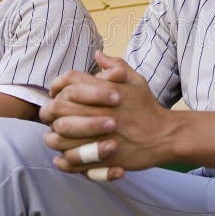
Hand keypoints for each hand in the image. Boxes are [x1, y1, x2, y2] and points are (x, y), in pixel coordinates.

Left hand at [42, 51, 171, 179]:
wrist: (165, 135)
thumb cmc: (148, 107)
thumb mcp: (135, 80)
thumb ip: (115, 65)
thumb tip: (98, 55)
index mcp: (106, 92)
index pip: (70, 82)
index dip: (57, 85)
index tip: (55, 93)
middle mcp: (100, 112)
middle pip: (59, 108)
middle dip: (49, 111)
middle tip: (49, 115)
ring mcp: (100, 136)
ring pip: (60, 136)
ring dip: (53, 136)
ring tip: (54, 136)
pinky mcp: (103, 157)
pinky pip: (73, 160)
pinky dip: (64, 160)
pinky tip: (62, 157)